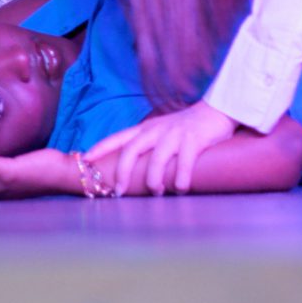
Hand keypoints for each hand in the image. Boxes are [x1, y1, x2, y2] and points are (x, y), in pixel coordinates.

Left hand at [84, 100, 236, 195]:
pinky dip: (181, 179)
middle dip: (122, 172)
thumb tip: (135, 175)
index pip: (118, 137)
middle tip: (118, 191)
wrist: (217, 110)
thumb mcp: (163, 133)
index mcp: (147, 128)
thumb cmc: (187, 128)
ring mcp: (175, 134)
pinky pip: (185, 162)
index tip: (84, 160)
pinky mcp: (194, 140)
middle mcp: (157, 130)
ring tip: (155, 192)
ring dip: (153, 179)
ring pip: (157, 159)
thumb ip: (150, 147)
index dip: (100, 148)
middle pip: (132, 150)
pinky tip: (181, 189)